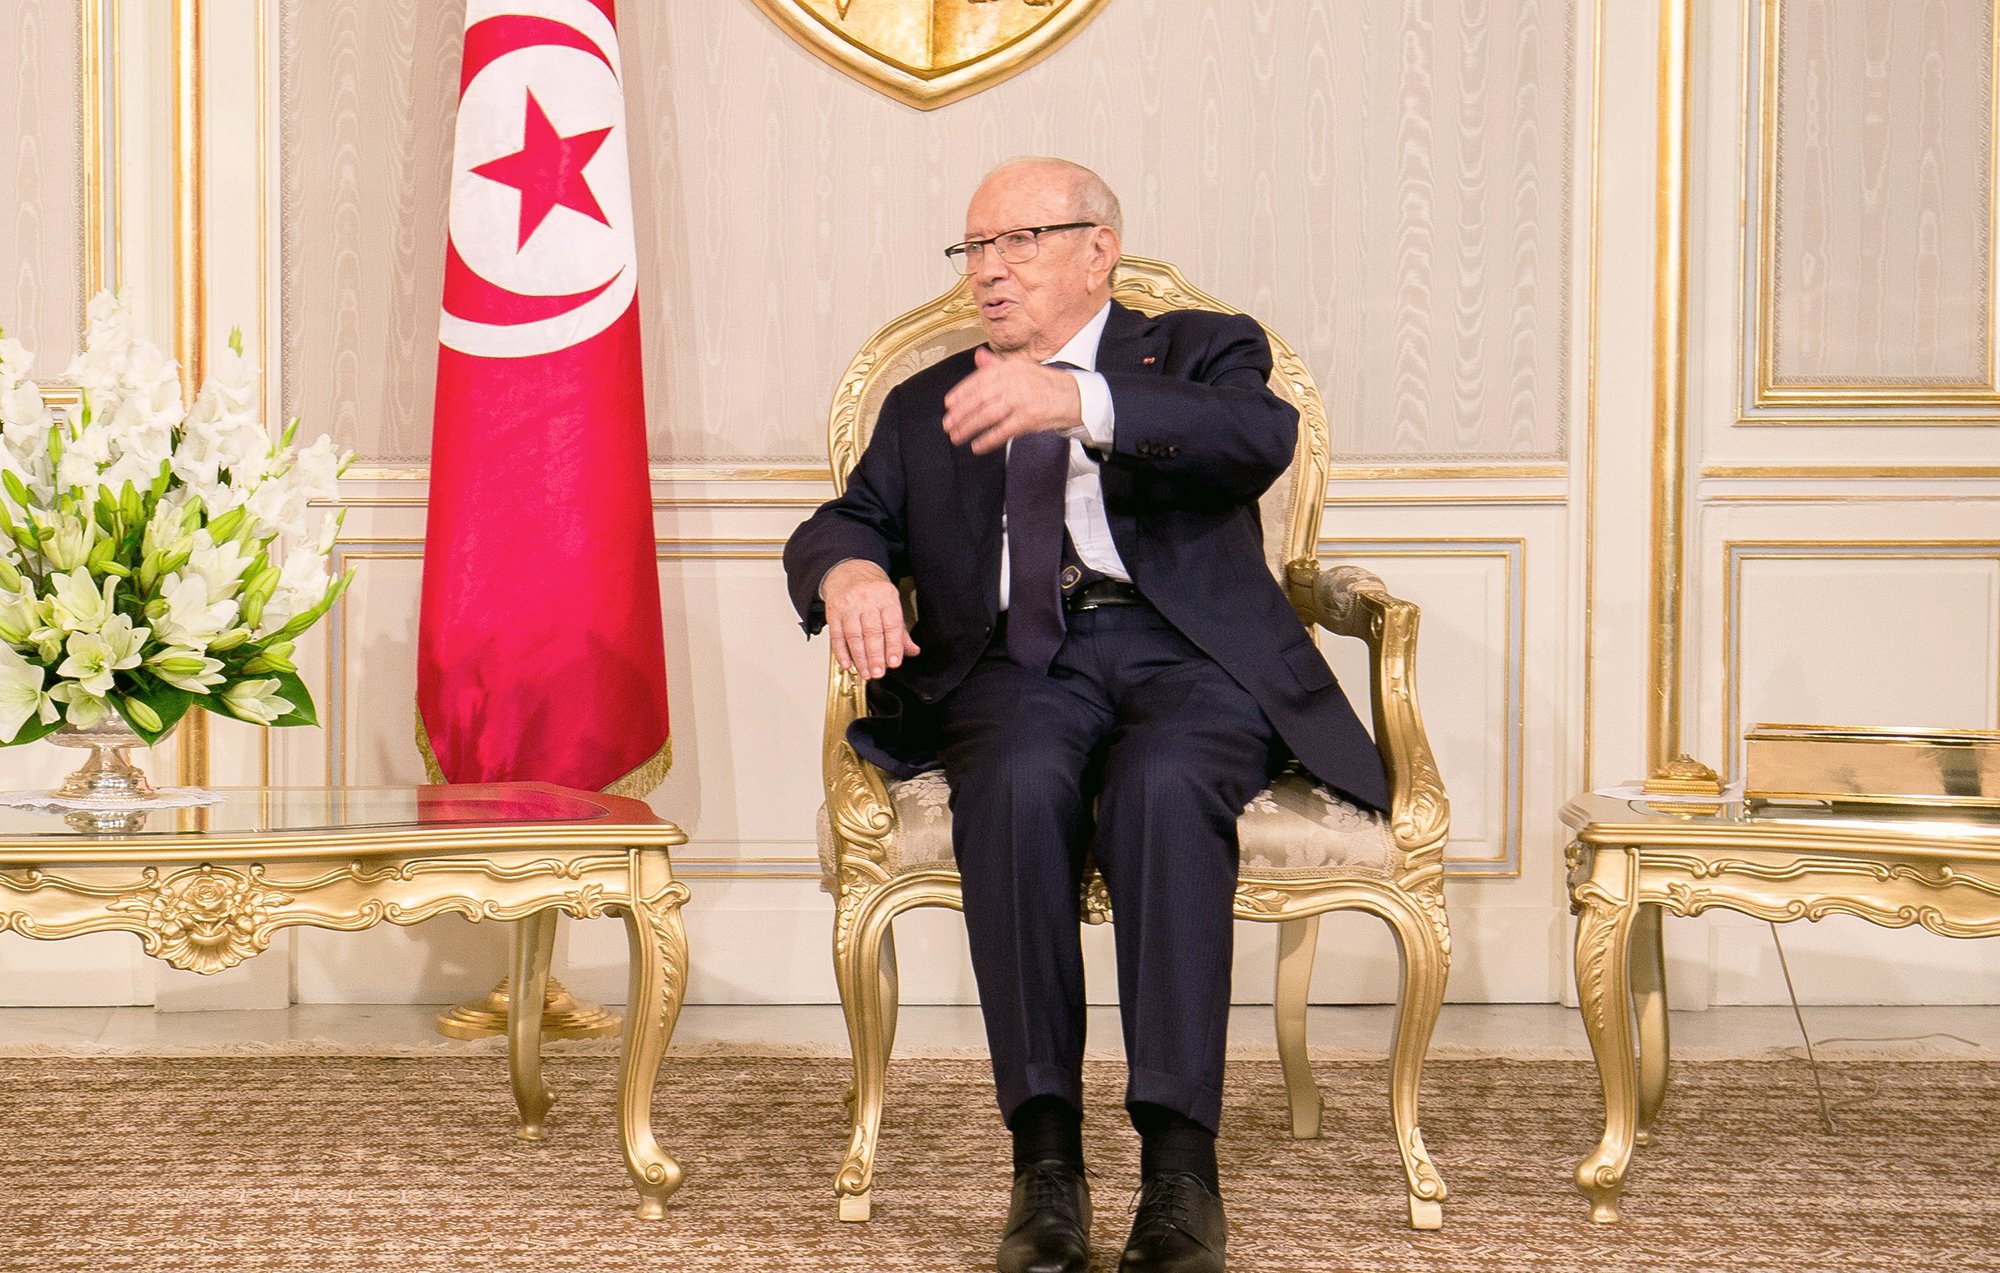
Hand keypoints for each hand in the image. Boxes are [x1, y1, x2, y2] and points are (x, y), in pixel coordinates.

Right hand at [821, 559, 919, 679]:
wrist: (847, 570)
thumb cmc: (872, 589)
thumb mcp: (890, 602)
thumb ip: (900, 629)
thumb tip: (912, 650)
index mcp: (886, 596)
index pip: (892, 625)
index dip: (893, 646)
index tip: (894, 663)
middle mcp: (867, 600)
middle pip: (872, 632)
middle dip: (875, 656)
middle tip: (878, 672)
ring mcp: (848, 605)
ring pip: (854, 636)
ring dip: (860, 658)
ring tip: (865, 672)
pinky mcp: (833, 612)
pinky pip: (837, 635)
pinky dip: (841, 652)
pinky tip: (847, 663)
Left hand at [942, 347, 1082, 454]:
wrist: (1075, 397)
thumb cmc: (1046, 384)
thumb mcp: (1022, 369)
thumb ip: (998, 365)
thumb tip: (978, 356)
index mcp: (1010, 368)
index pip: (979, 379)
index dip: (961, 392)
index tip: (949, 403)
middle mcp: (1013, 382)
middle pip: (979, 398)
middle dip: (960, 413)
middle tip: (947, 424)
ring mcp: (1020, 400)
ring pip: (987, 415)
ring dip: (969, 427)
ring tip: (956, 437)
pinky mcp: (1028, 418)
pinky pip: (1002, 431)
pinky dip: (988, 440)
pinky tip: (977, 446)